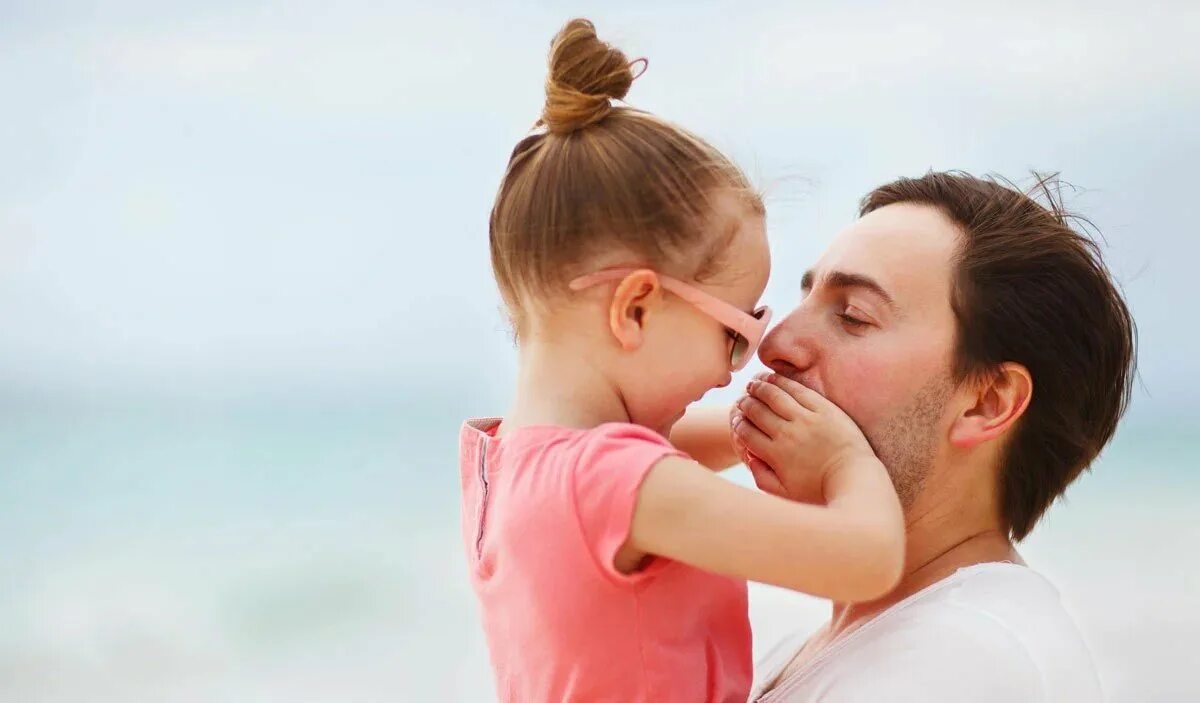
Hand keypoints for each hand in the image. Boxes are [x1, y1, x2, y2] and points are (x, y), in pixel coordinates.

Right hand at [732, 373, 876, 500]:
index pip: (745, 432)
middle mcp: (787, 434)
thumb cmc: (821, 491)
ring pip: (774, 396)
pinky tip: (773, 378)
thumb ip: (762, 477)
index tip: (737, 419)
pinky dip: (782, 382)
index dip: (736, 422)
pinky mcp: (824, 409)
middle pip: (756, 411)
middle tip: (743, 399)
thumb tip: (748, 457)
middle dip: (745, 403)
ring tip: (753, 384)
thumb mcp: (785, 494)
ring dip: (759, 387)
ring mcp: (806, 419)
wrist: (856, 480)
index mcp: (775, 455)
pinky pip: (798, 390)